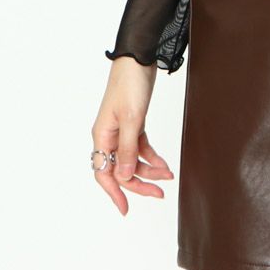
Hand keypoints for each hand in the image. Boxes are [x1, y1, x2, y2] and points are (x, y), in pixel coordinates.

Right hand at [91, 57, 173, 215]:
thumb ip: (128, 149)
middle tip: (159, 194)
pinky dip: (152, 156)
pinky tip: (164, 164)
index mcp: (102, 136)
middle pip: (120, 169)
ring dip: (149, 169)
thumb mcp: (132, 119)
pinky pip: (141, 147)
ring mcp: (121, 130)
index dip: (115, 193)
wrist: (139, 60)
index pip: (104, 173)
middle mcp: (108, 136)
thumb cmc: (130, 85)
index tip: (126, 209)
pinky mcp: (134, 123)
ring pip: (132, 159)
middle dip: (139, 183)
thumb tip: (125, 177)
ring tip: (168, 176)